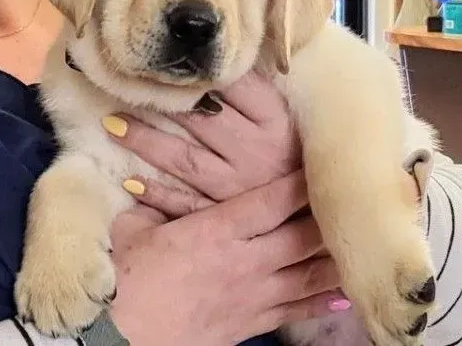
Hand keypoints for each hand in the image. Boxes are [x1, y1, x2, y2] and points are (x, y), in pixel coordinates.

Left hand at [105, 72, 300, 216]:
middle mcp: (257, 152)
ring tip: (111, 124)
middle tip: (122, 84)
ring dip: (144, 141)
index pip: (231, 85)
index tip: (167, 55)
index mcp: (276, 122)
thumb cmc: (301, 157)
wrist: (322, 218)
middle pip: (198, 118)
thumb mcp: (290, 119)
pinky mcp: (227, 216)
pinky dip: (157, 194)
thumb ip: (258, 91)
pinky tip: (130, 181)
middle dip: (158, 100)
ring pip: (183, 159)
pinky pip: (186, 204)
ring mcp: (240, 188)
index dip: (197, 70)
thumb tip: (221, 55)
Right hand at [107, 171, 348, 345]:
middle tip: (350, 194)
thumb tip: (145, 181)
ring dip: (335, 256)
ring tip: (362, 239)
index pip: (269, 202)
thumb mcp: (131, 230)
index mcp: (214, 232)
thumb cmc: (125, 281)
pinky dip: (324, 299)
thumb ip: (149, 204)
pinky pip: (298, 309)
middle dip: (327, 214)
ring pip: (309, 273)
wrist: (125, 338)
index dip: (297, 181)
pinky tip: (345, 292)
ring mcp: (253, 296)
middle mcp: (244, 262)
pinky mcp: (252, 323)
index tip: (316, 160)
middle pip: (301, 235)